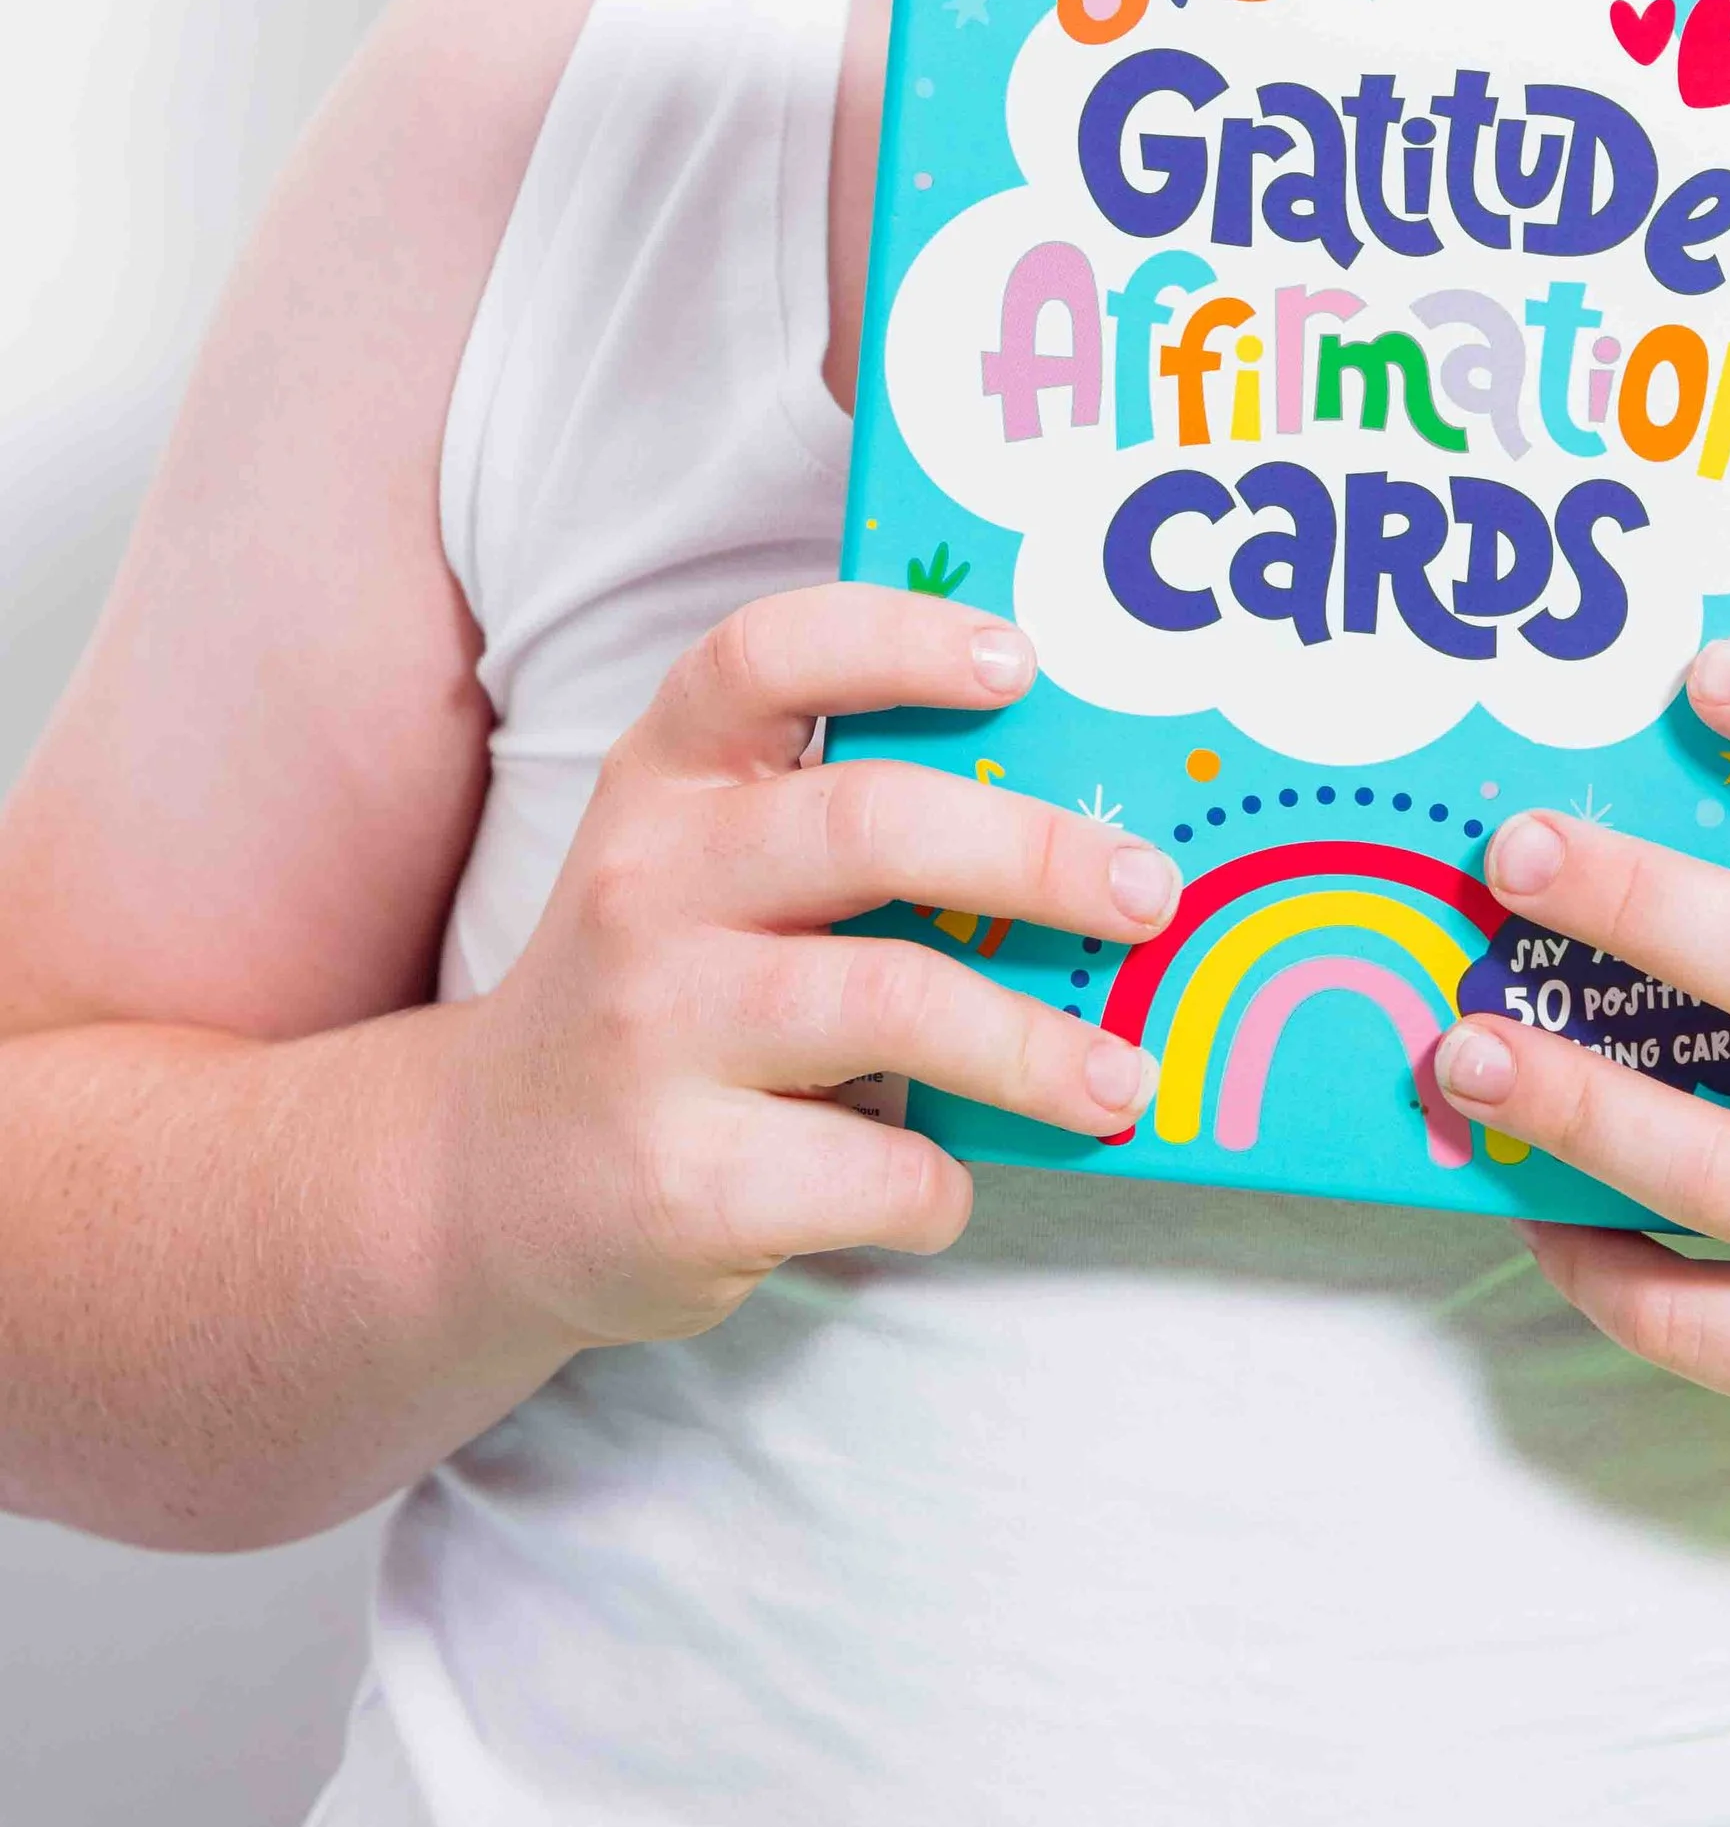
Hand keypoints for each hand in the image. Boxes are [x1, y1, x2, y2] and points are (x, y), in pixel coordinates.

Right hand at [451, 585, 1179, 1347]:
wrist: (487, 1185)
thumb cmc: (664, 1000)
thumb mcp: (706, 876)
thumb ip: (840, 828)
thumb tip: (1082, 831)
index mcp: (667, 782)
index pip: (765, 657)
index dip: (899, 640)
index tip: (1018, 662)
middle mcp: (648, 885)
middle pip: (869, 825)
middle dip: (1035, 856)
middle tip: (1145, 895)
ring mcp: (653, 1033)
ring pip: (891, 1002)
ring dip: (1034, 1045)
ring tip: (1121, 1077)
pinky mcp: (677, 1179)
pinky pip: (870, 1170)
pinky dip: (941, 1185)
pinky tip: (946, 1182)